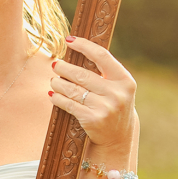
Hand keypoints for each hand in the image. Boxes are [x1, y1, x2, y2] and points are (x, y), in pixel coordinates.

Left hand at [50, 37, 135, 151]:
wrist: (117, 137)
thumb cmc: (113, 106)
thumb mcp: (117, 88)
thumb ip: (103, 72)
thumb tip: (75, 50)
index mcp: (124, 80)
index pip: (101, 56)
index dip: (83, 46)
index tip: (69, 40)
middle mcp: (117, 93)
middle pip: (82, 74)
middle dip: (64, 68)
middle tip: (55, 65)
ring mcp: (106, 107)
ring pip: (73, 89)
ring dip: (58, 83)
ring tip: (53, 81)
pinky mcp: (93, 119)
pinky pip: (69, 104)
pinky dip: (57, 98)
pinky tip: (53, 95)